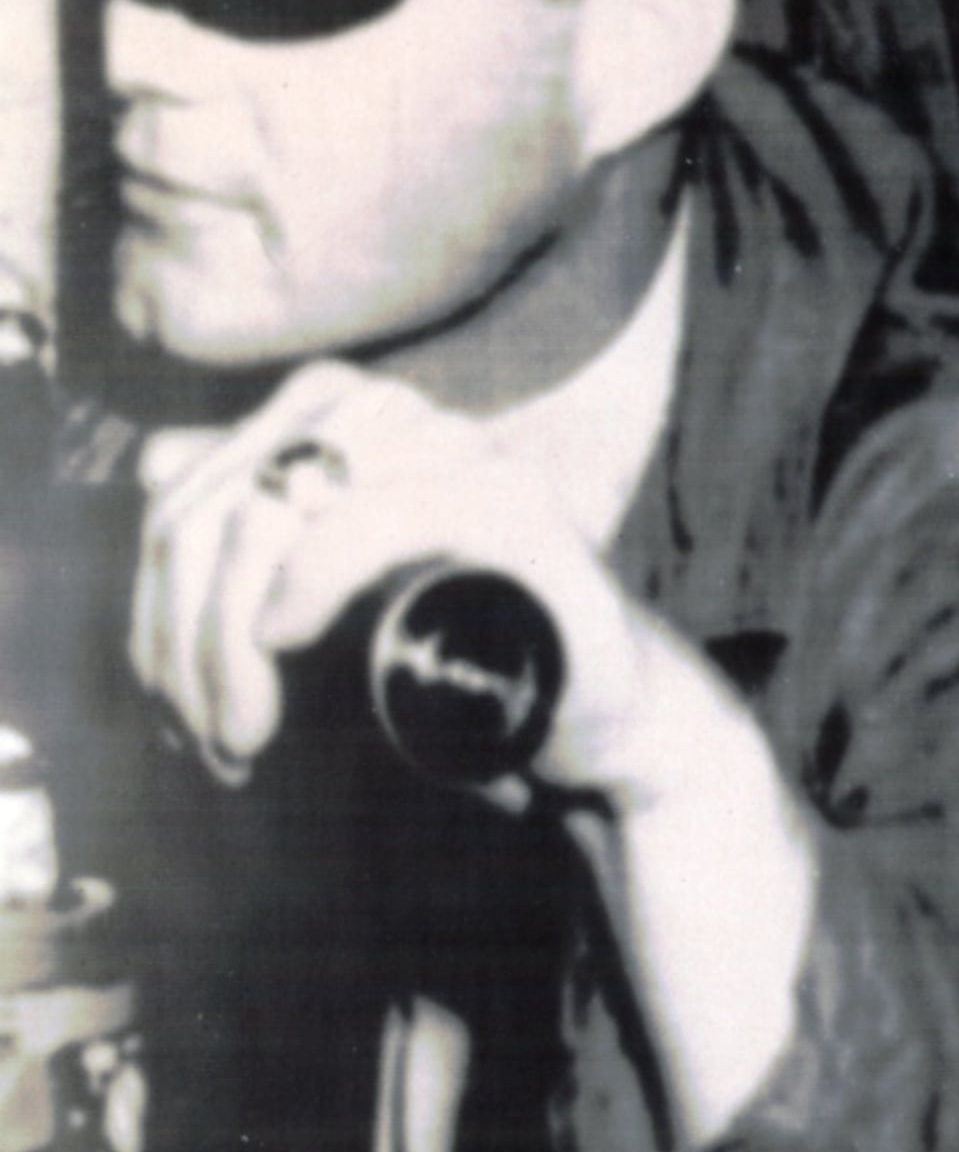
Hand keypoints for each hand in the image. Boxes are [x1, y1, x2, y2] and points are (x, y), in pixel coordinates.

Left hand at [129, 359, 706, 809]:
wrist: (605, 721)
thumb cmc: (473, 661)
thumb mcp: (338, 595)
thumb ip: (261, 525)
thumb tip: (159, 461)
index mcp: (357, 422)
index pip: (202, 483)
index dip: (159, 595)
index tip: (167, 703)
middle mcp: (407, 419)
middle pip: (225, 497)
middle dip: (187, 625)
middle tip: (194, 732)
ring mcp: (466, 456)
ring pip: (280, 508)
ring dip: (233, 628)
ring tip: (239, 720)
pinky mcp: (516, 511)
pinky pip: (376, 517)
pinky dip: (311, 578)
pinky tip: (281, 637)